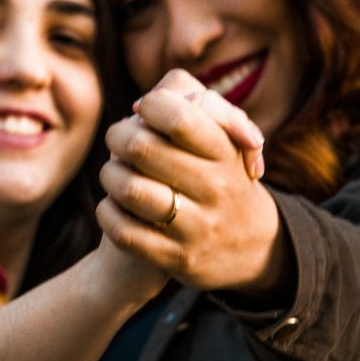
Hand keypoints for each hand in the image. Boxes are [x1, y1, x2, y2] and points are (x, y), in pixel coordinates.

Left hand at [97, 78, 288, 292]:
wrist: (251, 247)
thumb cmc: (220, 176)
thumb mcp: (222, 137)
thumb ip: (189, 102)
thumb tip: (141, 105)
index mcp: (224, 151)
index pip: (177, 115)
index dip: (149, 106)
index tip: (144, 112)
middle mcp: (215, 187)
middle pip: (141, 146)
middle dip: (117, 138)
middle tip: (118, 142)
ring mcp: (197, 226)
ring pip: (130, 190)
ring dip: (110, 176)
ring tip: (114, 175)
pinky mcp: (177, 258)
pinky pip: (124, 232)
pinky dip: (108, 213)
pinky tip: (113, 206)